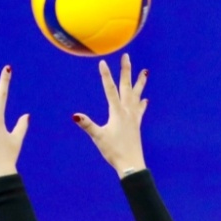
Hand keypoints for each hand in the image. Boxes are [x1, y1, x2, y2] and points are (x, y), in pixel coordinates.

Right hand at [72, 54, 149, 176]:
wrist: (131, 164)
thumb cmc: (114, 151)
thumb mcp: (98, 137)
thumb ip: (87, 125)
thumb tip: (75, 115)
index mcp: (117, 112)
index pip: (110, 89)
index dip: (105, 75)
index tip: (102, 62)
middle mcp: (127, 111)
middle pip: (126, 86)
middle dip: (126, 71)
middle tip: (126, 56)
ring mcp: (133, 117)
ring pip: (136, 95)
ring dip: (139, 83)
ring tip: (145, 72)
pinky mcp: (136, 125)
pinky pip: (140, 109)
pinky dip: (142, 103)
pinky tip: (145, 99)